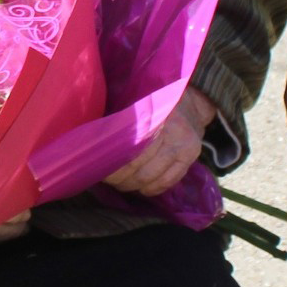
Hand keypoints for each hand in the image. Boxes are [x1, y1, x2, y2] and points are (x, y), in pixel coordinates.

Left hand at [103, 88, 218, 197]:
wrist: (193, 98)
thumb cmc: (156, 98)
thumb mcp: (136, 101)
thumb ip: (120, 120)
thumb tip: (93, 140)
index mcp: (152, 115)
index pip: (126, 149)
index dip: (109, 163)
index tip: (97, 167)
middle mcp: (169, 130)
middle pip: (137, 167)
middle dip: (118, 178)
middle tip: (106, 178)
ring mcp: (182, 144)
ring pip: (151, 178)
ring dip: (133, 185)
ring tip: (121, 183)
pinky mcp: (191, 155)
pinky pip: (169, 181)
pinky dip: (153, 188)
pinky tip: (142, 188)